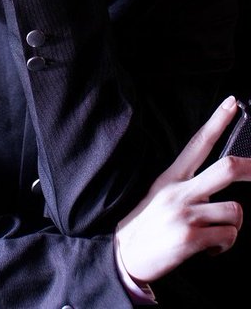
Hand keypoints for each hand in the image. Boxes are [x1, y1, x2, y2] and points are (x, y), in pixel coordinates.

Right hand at [116, 96, 250, 283]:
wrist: (124, 255)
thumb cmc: (147, 224)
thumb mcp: (160, 194)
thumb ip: (187, 186)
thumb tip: (217, 185)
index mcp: (172, 177)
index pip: (199, 143)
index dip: (218, 121)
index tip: (233, 103)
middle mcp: (180, 191)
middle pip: (226, 168)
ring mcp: (186, 213)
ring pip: (235, 210)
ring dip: (233, 226)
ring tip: (217, 233)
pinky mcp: (190, 238)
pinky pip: (228, 236)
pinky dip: (224, 246)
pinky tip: (209, 249)